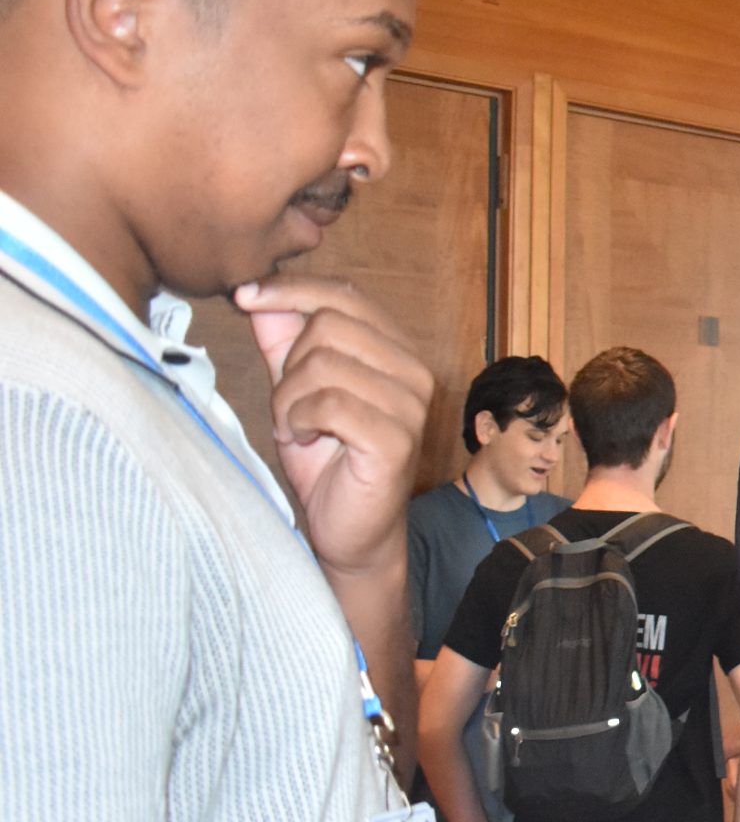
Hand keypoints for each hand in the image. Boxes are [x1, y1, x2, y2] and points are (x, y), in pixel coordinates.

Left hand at [235, 277, 431, 576]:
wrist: (351, 531)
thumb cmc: (326, 461)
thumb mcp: (295, 392)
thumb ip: (282, 343)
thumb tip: (257, 295)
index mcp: (396, 352)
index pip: (345, 297)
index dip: (291, 290)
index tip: (244, 296)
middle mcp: (414, 372)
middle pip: (328, 325)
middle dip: (287, 364)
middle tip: (287, 406)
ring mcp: (410, 406)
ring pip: (323, 363)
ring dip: (288, 399)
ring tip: (293, 427)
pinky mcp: (396, 439)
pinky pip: (329, 403)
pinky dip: (299, 420)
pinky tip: (302, 438)